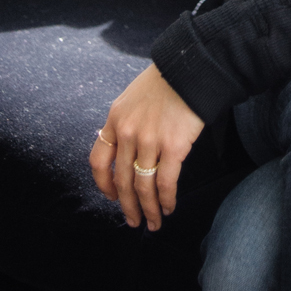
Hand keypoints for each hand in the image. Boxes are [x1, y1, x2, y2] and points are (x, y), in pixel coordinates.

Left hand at [89, 62, 203, 232]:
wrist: (191, 67)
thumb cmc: (165, 81)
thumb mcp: (133, 98)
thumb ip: (125, 123)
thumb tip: (124, 151)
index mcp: (115, 120)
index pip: (99, 161)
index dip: (104, 184)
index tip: (112, 197)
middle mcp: (128, 132)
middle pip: (122, 180)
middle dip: (128, 206)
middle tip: (134, 222)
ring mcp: (150, 140)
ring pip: (144, 186)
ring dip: (148, 209)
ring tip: (152, 223)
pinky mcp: (174, 146)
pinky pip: (166, 182)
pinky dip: (166, 200)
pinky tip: (168, 208)